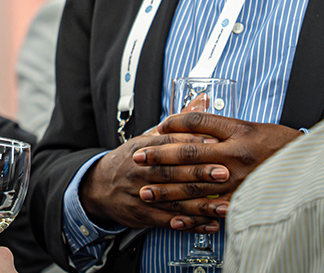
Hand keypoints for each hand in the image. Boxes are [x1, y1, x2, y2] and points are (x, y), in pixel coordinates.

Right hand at [78, 131, 229, 232]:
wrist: (99, 186)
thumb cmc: (131, 159)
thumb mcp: (149, 138)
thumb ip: (179, 123)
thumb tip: (202, 99)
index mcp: (142, 148)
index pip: (167, 142)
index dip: (191, 142)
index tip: (214, 143)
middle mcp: (140, 170)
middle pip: (171, 170)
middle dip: (199, 172)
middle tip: (224, 172)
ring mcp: (140, 194)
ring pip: (173, 199)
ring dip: (200, 204)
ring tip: (223, 205)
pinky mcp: (142, 215)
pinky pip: (169, 221)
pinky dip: (191, 225)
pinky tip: (210, 224)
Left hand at [143, 113, 300, 228]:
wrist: (307, 166)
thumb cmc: (278, 144)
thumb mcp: (247, 126)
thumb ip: (215, 125)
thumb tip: (186, 122)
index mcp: (238, 132)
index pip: (198, 124)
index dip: (174, 124)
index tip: (155, 128)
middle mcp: (236, 155)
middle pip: (189, 155)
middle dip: (160, 157)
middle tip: (138, 158)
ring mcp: (239, 180)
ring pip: (196, 185)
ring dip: (168, 189)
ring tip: (147, 191)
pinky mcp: (243, 200)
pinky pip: (213, 209)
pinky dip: (193, 214)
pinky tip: (175, 217)